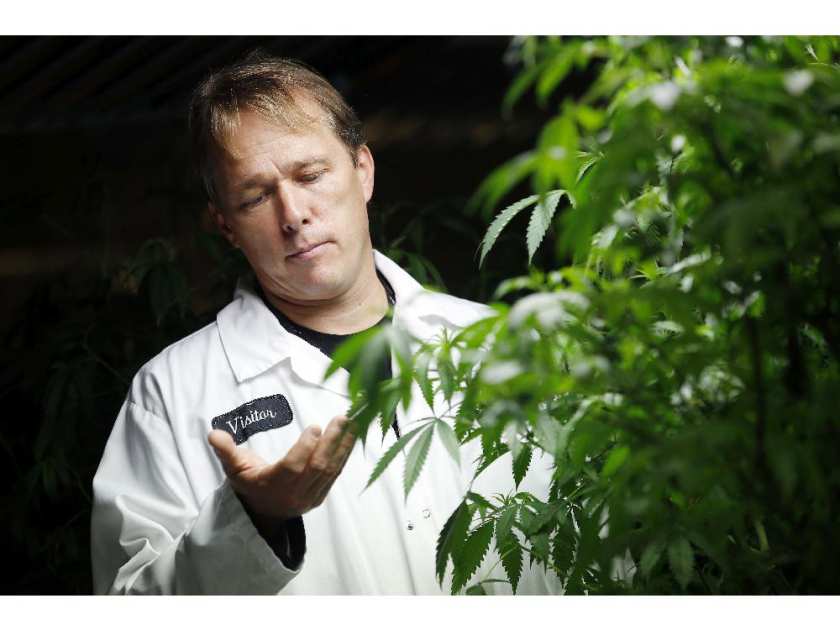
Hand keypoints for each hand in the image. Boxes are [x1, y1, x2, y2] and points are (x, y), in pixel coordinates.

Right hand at [207, 415, 355, 521]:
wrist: (263, 512)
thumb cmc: (249, 483)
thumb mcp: (234, 468)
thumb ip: (226, 450)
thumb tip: (213, 433)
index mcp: (272, 485)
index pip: (293, 467)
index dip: (305, 448)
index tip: (314, 427)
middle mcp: (294, 494)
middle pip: (317, 467)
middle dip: (331, 443)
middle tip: (341, 419)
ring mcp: (310, 497)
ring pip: (331, 470)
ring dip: (344, 446)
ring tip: (352, 423)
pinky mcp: (321, 495)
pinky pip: (335, 474)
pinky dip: (345, 454)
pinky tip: (352, 436)